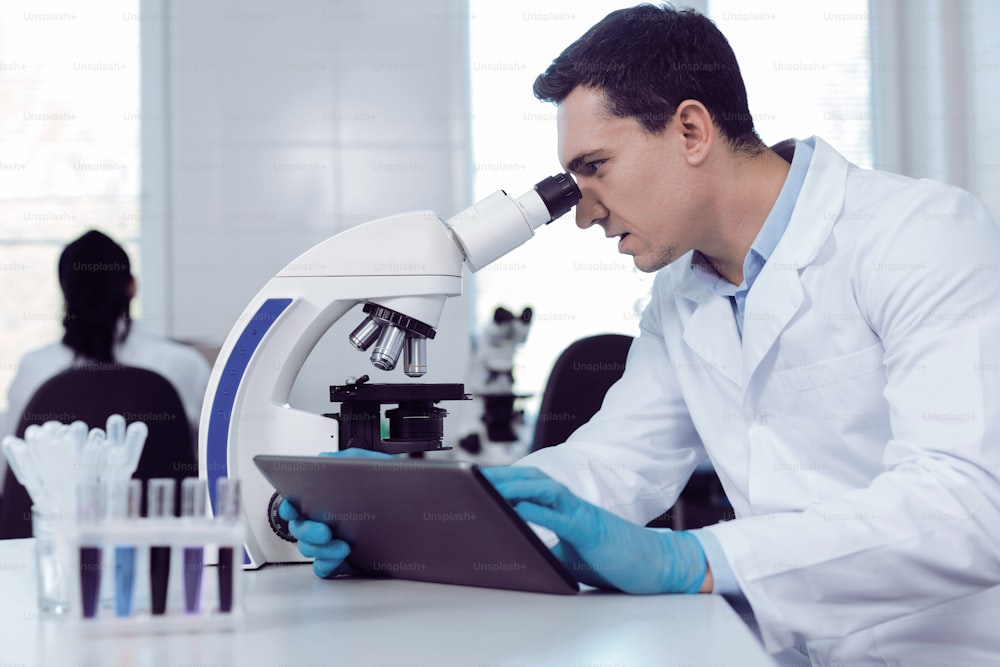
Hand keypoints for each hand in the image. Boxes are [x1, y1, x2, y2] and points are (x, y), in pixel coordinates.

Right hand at [278, 447, 393, 577]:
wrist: (422, 515)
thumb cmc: (397, 488)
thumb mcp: (378, 465)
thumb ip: (352, 458)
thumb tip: (325, 459)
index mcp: (329, 497)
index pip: (298, 501)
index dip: (288, 505)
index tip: (291, 507)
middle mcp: (327, 520)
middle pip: (299, 528)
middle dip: (307, 530)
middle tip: (325, 530)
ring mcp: (332, 541)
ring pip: (309, 549)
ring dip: (321, 548)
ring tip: (343, 545)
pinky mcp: (343, 561)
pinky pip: (323, 568)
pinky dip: (327, 564)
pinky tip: (341, 557)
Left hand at [481, 466, 706, 593]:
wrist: (657, 564)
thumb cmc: (614, 559)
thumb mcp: (570, 555)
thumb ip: (544, 548)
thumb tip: (515, 552)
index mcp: (566, 509)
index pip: (530, 487)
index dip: (503, 481)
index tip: (475, 482)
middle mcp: (572, 505)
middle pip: (532, 480)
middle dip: (501, 478)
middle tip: (470, 478)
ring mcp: (582, 514)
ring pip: (544, 490)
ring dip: (514, 487)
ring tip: (486, 487)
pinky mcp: (591, 530)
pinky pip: (561, 517)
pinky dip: (538, 512)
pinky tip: (518, 510)